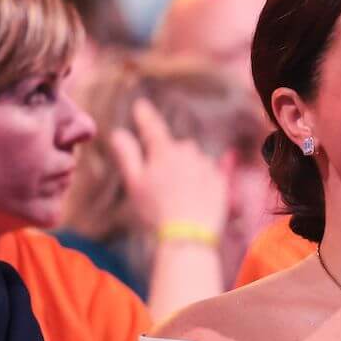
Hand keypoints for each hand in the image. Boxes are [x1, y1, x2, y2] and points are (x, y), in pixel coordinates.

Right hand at [108, 98, 231, 234]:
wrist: (189, 235)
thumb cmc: (156, 211)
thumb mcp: (135, 183)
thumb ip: (128, 155)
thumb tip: (118, 133)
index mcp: (164, 152)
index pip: (153, 127)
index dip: (146, 116)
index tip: (141, 105)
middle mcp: (188, 154)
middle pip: (177, 147)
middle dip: (170, 156)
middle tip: (162, 181)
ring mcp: (207, 167)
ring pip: (195, 160)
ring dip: (188, 168)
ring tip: (180, 194)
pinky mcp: (221, 181)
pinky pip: (211, 173)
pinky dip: (203, 180)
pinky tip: (195, 197)